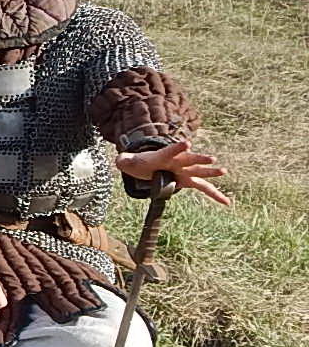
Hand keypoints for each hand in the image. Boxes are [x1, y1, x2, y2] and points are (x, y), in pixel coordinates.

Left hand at [116, 139, 230, 205]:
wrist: (151, 164)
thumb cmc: (140, 162)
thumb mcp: (129, 161)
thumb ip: (125, 160)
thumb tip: (119, 160)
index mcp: (163, 156)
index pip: (170, 151)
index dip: (177, 148)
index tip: (187, 144)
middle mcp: (177, 161)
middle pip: (189, 160)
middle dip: (199, 159)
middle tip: (211, 158)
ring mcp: (185, 170)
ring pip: (199, 171)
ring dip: (211, 172)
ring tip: (223, 171)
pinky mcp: (189, 180)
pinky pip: (204, 188)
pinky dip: (216, 195)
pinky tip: (227, 203)